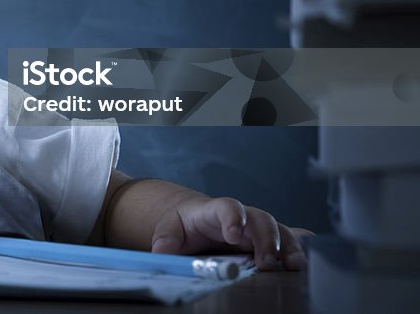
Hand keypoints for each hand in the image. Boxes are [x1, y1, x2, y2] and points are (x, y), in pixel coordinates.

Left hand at [150, 196, 312, 270]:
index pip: (227, 207)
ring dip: (289, 248)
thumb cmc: (186, 225)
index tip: (233, 234)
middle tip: (265, 262)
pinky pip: (290, 240)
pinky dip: (302, 247)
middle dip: (266, 239)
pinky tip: (310, 259)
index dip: (233, 218)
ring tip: (294, 266)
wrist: (197, 223)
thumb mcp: (170, 228)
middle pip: (261, 219)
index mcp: (215, 211)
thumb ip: (166, 238)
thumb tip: (162, 250)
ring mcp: (257, 229)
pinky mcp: (269, 242)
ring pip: (280, 231)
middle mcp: (242, 217)